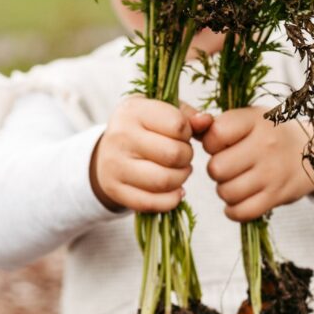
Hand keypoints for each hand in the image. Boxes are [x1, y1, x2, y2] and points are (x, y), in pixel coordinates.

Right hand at [91, 97, 211, 212]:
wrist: (106, 150)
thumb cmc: (142, 127)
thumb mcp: (160, 111)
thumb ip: (187, 115)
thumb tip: (207, 121)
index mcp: (133, 111)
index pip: (177, 125)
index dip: (188, 133)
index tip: (182, 135)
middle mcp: (120, 137)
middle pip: (173, 155)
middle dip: (186, 157)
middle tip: (183, 155)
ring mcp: (114, 166)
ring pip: (164, 181)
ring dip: (181, 178)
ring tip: (180, 171)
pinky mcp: (115, 190)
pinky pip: (151, 203)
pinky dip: (171, 199)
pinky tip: (175, 190)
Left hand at [201, 107, 311, 221]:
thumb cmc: (269, 134)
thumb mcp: (248, 119)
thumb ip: (214, 123)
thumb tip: (187, 120)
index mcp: (255, 120)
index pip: (215, 134)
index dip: (211, 143)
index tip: (221, 144)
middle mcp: (266, 145)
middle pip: (217, 168)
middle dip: (216, 170)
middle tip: (228, 166)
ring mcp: (273, 173)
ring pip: (226, 192)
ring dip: (225, 190)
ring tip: (236, 181)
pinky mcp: (277, 196)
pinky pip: (241, 212)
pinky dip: (234, 210)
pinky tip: (239, 200)